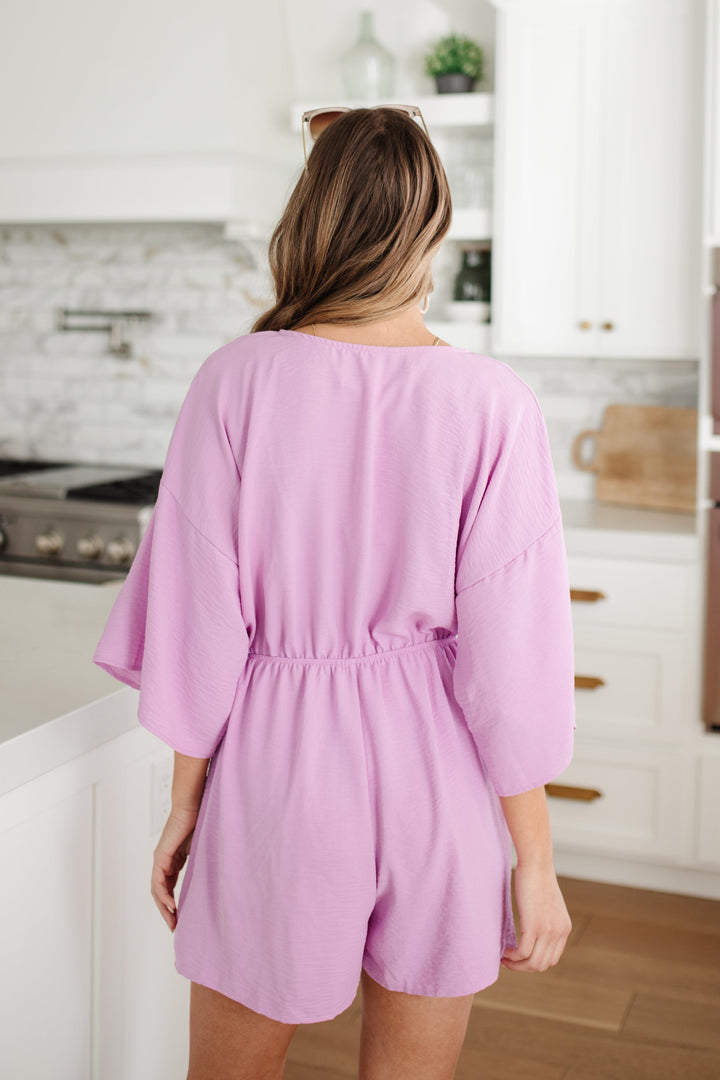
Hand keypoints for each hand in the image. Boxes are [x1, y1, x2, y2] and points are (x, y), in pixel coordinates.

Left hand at [151, 807, 198, 931]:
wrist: (193, 806)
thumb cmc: (199, 822)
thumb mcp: (201, 850)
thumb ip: (201, 864)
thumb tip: (213, 879)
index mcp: (172, 861)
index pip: (168, 888)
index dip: (173, 904)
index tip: (180, 919)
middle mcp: (163, 862)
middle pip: (160, 893)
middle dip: (167, 912)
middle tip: (175, 927)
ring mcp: (160, 859)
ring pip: (157, 890)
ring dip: (164, 908)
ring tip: (173, 921)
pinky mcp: (161, 856)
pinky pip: (159, 881)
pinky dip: (164, 895)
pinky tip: (172, 906)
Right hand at [500, 861, 571, 972]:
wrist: (536, 864)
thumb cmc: (537, 878)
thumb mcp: (547, 903)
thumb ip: (546, 919)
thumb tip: (532, 928)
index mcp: (564, 928)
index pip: (552, 959)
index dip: (534, 963)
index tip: (519, 958)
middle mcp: (559, 932)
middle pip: (542, 964)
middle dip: (524, 967)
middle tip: (508, 960)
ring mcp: (548, 931)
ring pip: (533, 963)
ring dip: (517, 965)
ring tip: (504, 958)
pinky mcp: (534, 926)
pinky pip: (523, 952)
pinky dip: (512, 956)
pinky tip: (504, 951)